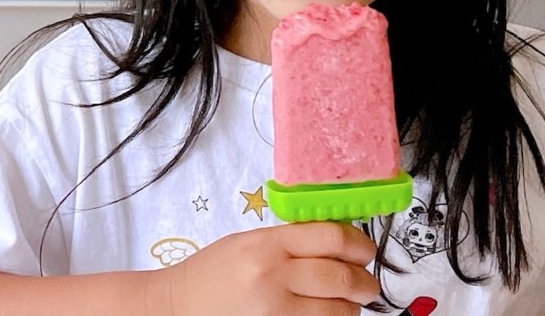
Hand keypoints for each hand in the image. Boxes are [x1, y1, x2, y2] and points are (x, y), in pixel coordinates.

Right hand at [161, 221, 379, 315]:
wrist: (176, 306)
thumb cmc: (212, 273)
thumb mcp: (249, 242)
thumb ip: (290, 240)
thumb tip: (338, 240)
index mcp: (268, 244)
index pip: (330, 236)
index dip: (358, 243)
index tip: (364, 250)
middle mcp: (273, 276)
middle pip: (339, 276)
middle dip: (364, 282)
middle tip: (368, 284)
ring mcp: (274, 311)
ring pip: (335, 310)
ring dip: (351, 308)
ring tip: (351, 305)